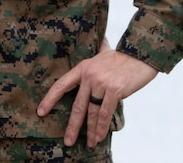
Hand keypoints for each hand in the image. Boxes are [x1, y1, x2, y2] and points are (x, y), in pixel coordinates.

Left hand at [36, 39, 158, 148]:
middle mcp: (89, 75)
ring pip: (92, 112)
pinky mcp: (114, 91)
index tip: (41, 112)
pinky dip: (102, 127)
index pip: (61, 85)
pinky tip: (100, 136)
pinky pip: (105, 113)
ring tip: (90, 144)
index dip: (50, 99)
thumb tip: (99, 40)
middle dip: (73, 126)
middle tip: (68, 141)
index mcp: (83, 67)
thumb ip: (98, 52)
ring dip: (91, 131)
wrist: (141, 55)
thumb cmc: (123, 56)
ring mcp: (101, 83)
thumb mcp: (104, 53)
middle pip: (77, 105)